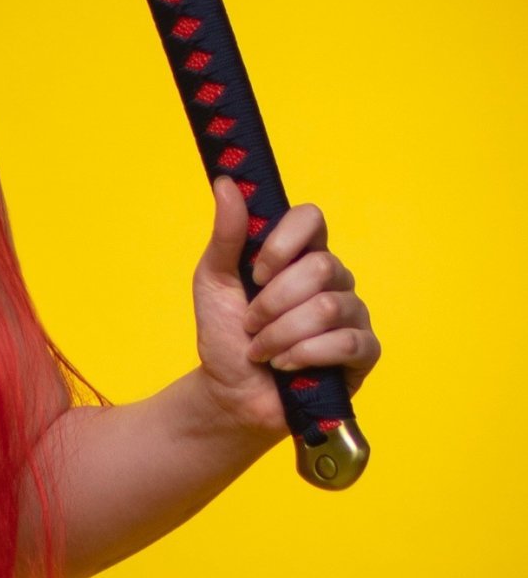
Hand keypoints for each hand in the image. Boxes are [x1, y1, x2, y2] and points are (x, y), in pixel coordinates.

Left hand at [190, 173, 380, 435]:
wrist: (230, 395)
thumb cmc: (226, 338)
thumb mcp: (214, 283)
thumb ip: (227, 236)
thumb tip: (227, 183)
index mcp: (300, 256)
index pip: (312, 218)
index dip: (284, 243)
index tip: (256, 272)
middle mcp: (332, 279)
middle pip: (320, 268)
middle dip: (273, 303)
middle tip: (251, 325)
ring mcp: (351, 314)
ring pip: (329, 308)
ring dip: (281, 335)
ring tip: (262, 352)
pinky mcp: (363, 352)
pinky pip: (347, 342)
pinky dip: (306, 355)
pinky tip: (286, 366)